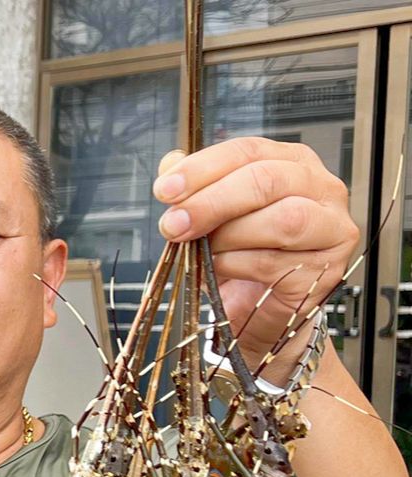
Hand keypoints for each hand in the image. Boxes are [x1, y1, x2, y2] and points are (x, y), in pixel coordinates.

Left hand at [154, 137, 358, 376]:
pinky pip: (276, 262)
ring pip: (282, 219)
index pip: (248, 151)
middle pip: (267, 180)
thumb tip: (170, 164)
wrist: (258, 307)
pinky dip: (235, 266)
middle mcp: (320, 188)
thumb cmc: (240, 252)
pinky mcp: (326, 267)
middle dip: (211, 202)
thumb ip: (194, 185)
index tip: (164, 190)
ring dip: (227, 236)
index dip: (202, 168)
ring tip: (200, 250)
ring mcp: (330, 227)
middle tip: (173, 224)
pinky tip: (218, 269)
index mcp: (291, 162)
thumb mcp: (211, 215)